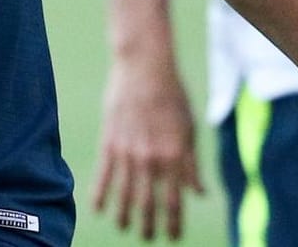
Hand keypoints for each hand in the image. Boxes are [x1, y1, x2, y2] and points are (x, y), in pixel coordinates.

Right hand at [90, 58, 202, 239]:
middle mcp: (151, 159)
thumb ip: (191, 165)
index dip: (173, 223)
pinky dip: (100, 194)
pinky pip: (103, 175)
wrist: (144, 68)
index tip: (172, 237)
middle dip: (147, 225)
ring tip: (123, 228)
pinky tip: (98, 209)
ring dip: (124, 215)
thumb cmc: (172, 96)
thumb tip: (199, 193)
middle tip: (147, 237)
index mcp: (174, 157)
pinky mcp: (109, 142)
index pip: (174, 201)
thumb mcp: (189, 130)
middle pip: (147, 203)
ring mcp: (127, 152)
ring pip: (124, 194)